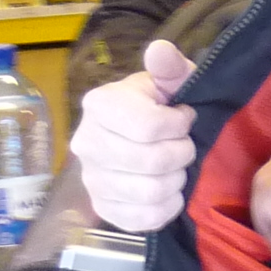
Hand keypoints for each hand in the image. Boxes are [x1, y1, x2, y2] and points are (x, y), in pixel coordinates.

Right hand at [72, 39, 197, 232]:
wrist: (145, 135)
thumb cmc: (162, 103)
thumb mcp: (170, 81)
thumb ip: (169, 67)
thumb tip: (160, 51)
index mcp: (100, 105)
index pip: (147, 126)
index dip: (178, 125)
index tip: (183, 118)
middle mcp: (86, 143)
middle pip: (151, 161)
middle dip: (181, 153)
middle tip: (184, 145)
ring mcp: (91, 179)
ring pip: (149, 192)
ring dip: (176, 180)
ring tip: (175, 167)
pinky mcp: (102, 208)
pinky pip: (142, 220)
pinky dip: (165, 207)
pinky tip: (168, 191)